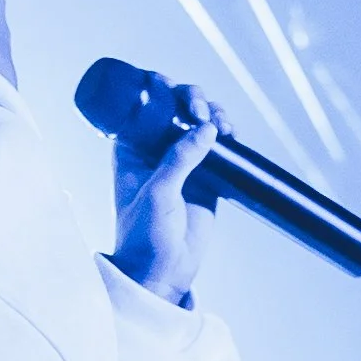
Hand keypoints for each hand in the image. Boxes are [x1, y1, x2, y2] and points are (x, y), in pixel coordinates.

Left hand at [108, 82, 225, 304]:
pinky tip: (231, 134)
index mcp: (129, 148)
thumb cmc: (144, 235)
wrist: (162, 272)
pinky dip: (226, 135)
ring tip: (221, 126)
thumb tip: (206, 128)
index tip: (173, 90)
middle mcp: (154, 150)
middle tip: (200, 112)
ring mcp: (181, 162)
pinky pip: (218, 146)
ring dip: (212, 114)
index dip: (158, 89)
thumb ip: (179, 159)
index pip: (143, 106)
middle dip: (191, 99)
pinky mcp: (205, 177)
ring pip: (199, 122)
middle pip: (175, 107)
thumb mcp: (158, 193)